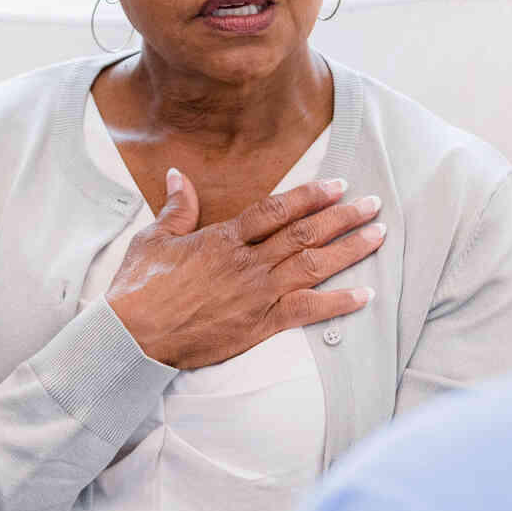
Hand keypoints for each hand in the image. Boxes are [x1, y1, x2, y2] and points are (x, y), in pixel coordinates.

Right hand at [106, 169, 383, 369]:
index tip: (337, 184)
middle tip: (373, 204)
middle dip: (343, 217)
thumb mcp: (152, 239)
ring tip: (377, 236)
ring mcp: (256, 294)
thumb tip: (178, 174)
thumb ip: (176, 207)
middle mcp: (247, 263)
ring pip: (313, 266)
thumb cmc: (138, 288)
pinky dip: (338, 303)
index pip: (277, 209)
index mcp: (223, 238)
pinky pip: (307, 311)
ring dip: (349, 250)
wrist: (134, 335)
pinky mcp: (259, 326)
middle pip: (305, 233)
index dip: (310, 194)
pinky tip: (364, 295)